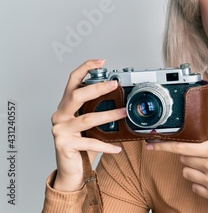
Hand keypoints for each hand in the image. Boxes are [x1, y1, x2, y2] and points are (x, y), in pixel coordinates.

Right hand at [50, 59, 126, 191]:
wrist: (72, 170)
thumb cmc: (82, 145)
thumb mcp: (90, 125)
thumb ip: (98, 111)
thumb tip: (122, 101)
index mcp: (66, 106)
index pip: (72, 81)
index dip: (85, 68)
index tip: (101, 62)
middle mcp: (60, 115)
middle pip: (76, 96)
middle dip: (96, 88)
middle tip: (114, 84)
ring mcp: (60, 130)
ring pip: (87, 118)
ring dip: (108, 115)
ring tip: (123, 114)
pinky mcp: (64, 145)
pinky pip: (89, 142)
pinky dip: (106, 145)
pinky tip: (117, 147)